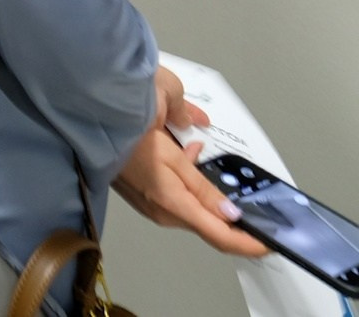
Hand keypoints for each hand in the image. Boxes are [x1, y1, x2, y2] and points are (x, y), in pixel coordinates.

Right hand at [112, 68, 267, 258]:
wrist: (88, 116)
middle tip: (250, 196)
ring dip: (208, 191)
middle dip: (231, 213)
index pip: (220, 236)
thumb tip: (230, 213)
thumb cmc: (128, 127)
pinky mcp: (143, 194)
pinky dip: (190, 181)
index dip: (248, 244)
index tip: (270, 243)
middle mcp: (161, 211)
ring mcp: (151, 205)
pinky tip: (187, 153)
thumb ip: (203, 185)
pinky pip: (177, 195)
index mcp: (171, 202)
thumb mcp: (172, 153)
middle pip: (208, 224)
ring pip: (193, 207)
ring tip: (210, 158)